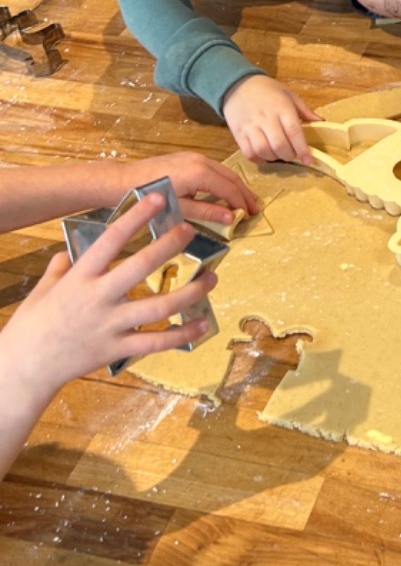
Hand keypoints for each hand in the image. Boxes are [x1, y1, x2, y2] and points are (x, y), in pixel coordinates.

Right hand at [3, 192, 218, 404]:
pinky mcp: (117, 349)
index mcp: (80, 277)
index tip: (158, 198)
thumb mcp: (42, 290)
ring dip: (190, 291)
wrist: (24, 368)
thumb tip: (69, 252)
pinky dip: (182, 334)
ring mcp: (110, 324)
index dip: (136, 217)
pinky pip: (156, 341)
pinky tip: (201, 324)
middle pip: (141, 266)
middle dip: (169, 245)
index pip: (111, 239)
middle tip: (190, 230)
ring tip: (211, 278)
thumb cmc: (31, 327)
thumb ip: (60, 269)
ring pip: (159, 306)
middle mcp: (98, 297)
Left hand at [125, 151, 258, 227]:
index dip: (242, 202)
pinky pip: (213, 167)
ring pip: (223, 170)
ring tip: (244, 201)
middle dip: (244, 193)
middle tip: (255, 208)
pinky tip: (225, 190)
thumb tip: (231, 217)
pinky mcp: (187, 157)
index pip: (229, 188)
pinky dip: (224, 179)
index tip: (250, 215)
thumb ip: (207, 211)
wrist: (122, 180)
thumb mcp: (179, 208)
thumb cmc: (148, 196)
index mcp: (200, 173)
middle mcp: (201, 160)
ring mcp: (194, 156)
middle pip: (231, 176)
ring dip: (235, 185)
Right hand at [222, 75, 320, 165]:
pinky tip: (265, 155)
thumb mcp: (288, 94)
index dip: (302, 148)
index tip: (309, 160)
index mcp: (281, 106)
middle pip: (279, 144)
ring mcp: (250, 126)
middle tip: (292, 154)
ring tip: (279, 153)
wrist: (237, 85)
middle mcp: (265, 117)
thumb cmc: (267, 90)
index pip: (293, 131)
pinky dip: (259, 159)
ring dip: (274, 157)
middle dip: (289, 155)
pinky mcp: (238, 133)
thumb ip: (305, 109)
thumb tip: (321, 122)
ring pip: (263, 150)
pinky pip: (248, 152)